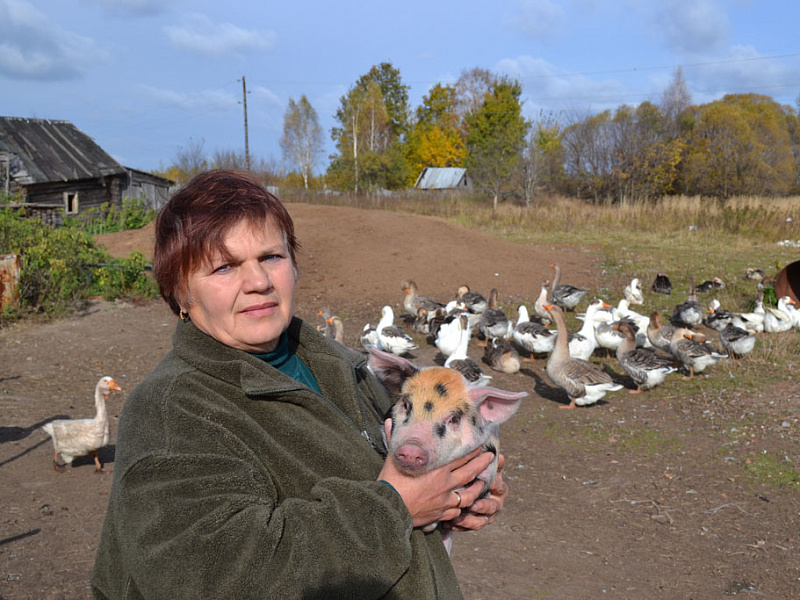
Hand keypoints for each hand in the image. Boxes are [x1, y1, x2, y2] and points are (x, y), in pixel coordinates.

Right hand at [377, 419, 495, 527]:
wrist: (390, 509)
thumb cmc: (390, 482)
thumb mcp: (394, 457)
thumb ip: (395, 439)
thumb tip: (388, 421)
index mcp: (438, 468)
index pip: (461, 457)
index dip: (473, 451)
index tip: (481, 445)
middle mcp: (445, 483)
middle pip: (470, 472)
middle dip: (483, 464)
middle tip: (491, 457)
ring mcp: (445, 500)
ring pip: (469, 495)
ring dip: (477, 488)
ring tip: (483, 483)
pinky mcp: (441, 514)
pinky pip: (457, 511)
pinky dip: (461, 507)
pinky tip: (463, 505)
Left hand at [445, 453, 508, 532]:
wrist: (470, 490)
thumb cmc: (479, 475)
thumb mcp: (485, 468)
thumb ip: (491, 463)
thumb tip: (501, 456)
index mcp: (499, 489)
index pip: (499, 487)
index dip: (494, 485)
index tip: (487, 483)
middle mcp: (495, 504)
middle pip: (491, 507)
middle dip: (482, 506)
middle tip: (472, 505)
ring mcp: (486, 516)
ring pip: (480, 522)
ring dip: (469, 520)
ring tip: (456, 518)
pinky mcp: (474, 524)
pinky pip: (468, 528)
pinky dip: (458, 526)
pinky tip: (448, 523)